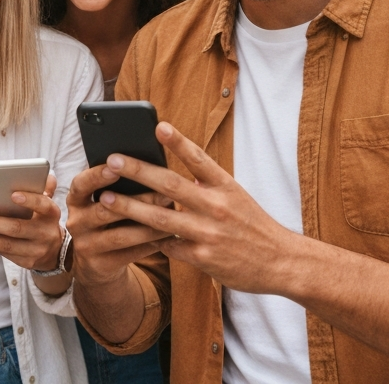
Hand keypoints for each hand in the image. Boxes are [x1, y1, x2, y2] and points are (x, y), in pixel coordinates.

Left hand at [0, 174, 64, 271]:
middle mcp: (46, 233)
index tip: (13, 194)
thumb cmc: (42, 219)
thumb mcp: (46, 204)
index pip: (43, 205)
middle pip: (18, 228)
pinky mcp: (27, 261)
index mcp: (51, 213)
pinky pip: (3, 253)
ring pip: (8, 244)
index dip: (30, 200)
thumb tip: (45, 176)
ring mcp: (37, 249)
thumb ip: (43, 188)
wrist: (54, 249)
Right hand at [65, 165, 172, 287]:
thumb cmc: (108, 221)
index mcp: (76, 200)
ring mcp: (86, 245)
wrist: (97, 263)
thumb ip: (117, 186)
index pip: (80, 185)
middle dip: (137, 201)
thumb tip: (150, 166)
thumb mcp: (102, 202)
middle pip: (105, 210)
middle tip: (165, 194)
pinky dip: (150, 245)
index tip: (115, 166)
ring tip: (172, 218)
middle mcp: (76, 222)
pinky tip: (167, 237)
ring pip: (120, 235)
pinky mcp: (99, 265)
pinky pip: (129, 254)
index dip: (96, 176)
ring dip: (149, 226)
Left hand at [98, 121, 301, 294]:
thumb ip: (206, 184)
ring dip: (130, 208)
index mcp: (226, 186)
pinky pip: (168, 246)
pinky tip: (128, 236)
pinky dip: (149, 241)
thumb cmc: (253, 225)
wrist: (282, 262)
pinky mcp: (203, 257)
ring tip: (105, 198)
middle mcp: (216, 207)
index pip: (199, 159)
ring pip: (160, 218)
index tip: (158, 126)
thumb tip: (172, 175)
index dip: (178, 142)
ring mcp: (208, 233)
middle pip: (170, 185)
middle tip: (112, 159)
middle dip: (138, 171)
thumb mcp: (236, 197)